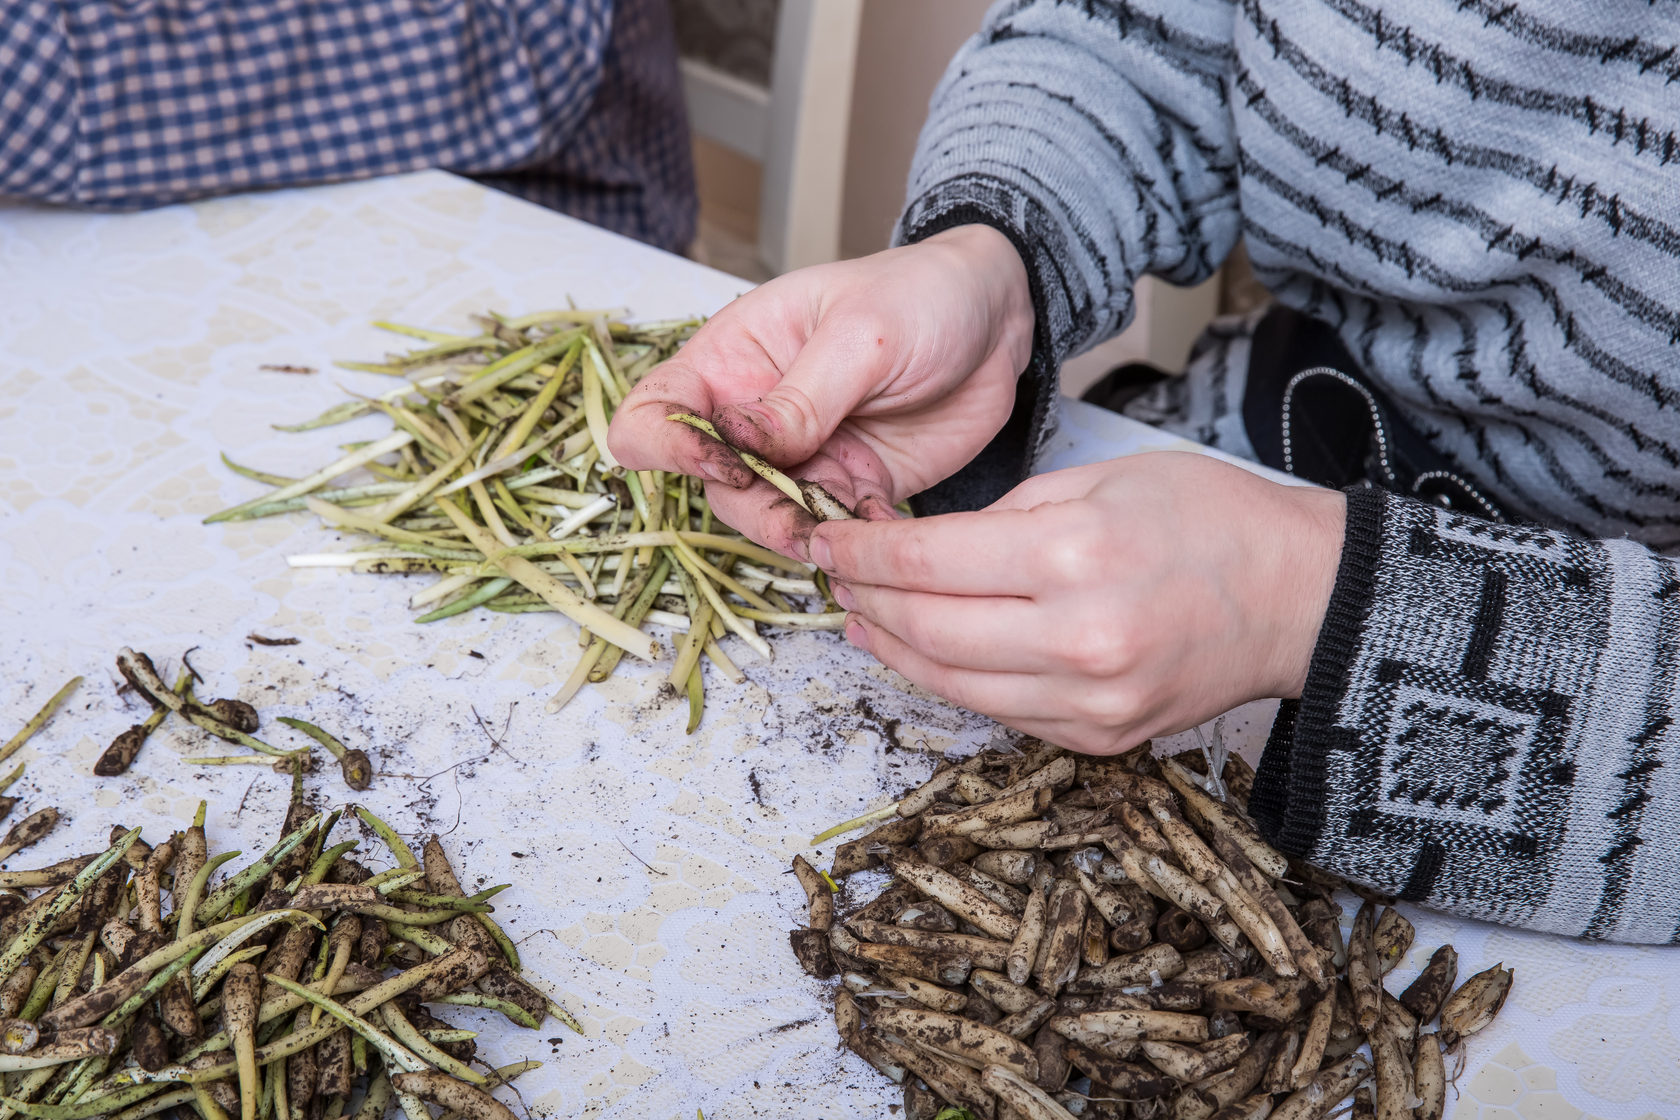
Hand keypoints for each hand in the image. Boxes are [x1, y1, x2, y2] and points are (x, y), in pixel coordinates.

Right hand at [607, 225, 1032, 558]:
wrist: (998, 317)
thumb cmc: (921, 294)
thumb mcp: (862, 332)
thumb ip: (802, 395)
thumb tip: (740, 443)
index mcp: (733, 359)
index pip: (653, 414)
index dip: (668, 449)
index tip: (724, 461)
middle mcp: (755, 417)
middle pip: (714, 486)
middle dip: (755, 509)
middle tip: (808, 513)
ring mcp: (804, 457)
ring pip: (771, 520)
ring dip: (805, 534)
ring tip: (855, 523)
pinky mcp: (852, 487)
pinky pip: (833, 533)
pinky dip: (854, 543)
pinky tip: (887, 523)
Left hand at [809, 453, 1346, 753]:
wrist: (1299, 598)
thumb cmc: (1212, 522)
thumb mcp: (1104, 478)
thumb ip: (1007, 513)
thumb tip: (927, 545)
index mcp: (1074, 555)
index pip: (929, 561)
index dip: (863, 553)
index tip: (827, 541)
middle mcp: (1077, 637)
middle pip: (928, 629)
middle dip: (867, 601)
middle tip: (835, 577)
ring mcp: (1090, 699)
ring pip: (953, 682)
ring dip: (895, 650)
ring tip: (863, 619)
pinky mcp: (1100, 737)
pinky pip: (1000, 712)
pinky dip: (952, 681)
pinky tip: (927, 654)